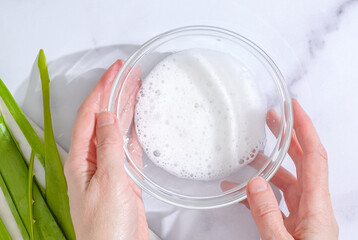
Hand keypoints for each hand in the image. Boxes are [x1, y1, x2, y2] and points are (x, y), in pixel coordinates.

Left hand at [64, 60, 148, 239]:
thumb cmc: (106, 226)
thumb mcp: (108, 181)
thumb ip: (108, 147)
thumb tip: (106, 116)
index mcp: (81, 159)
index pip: (90, 114)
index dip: (102, 89)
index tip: (115, 70)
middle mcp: (93, 159)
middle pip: (104, 117)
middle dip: (115, 92)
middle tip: (129, 72)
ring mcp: (110, 167)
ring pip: (118, 129)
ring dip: (126, 107)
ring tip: (137, 86)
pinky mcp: (125, 176)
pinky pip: (129, 146)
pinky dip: (135, 129)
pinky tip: (140, 118)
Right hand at [246, 99, 337, 239]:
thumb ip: (267, 216)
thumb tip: (255, 183)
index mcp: (319, 210)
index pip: (315, 158)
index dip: (305, 129)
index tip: (294, 107)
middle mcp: (315, 210)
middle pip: (303, 164)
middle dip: (288, 138)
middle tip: (273, 119)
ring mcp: (305, 219)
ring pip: (288, 183)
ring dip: (269, 167)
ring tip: (250, 155)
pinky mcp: (294, 229)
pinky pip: (277, 204)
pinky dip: (259, 196)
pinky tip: (241, 191)